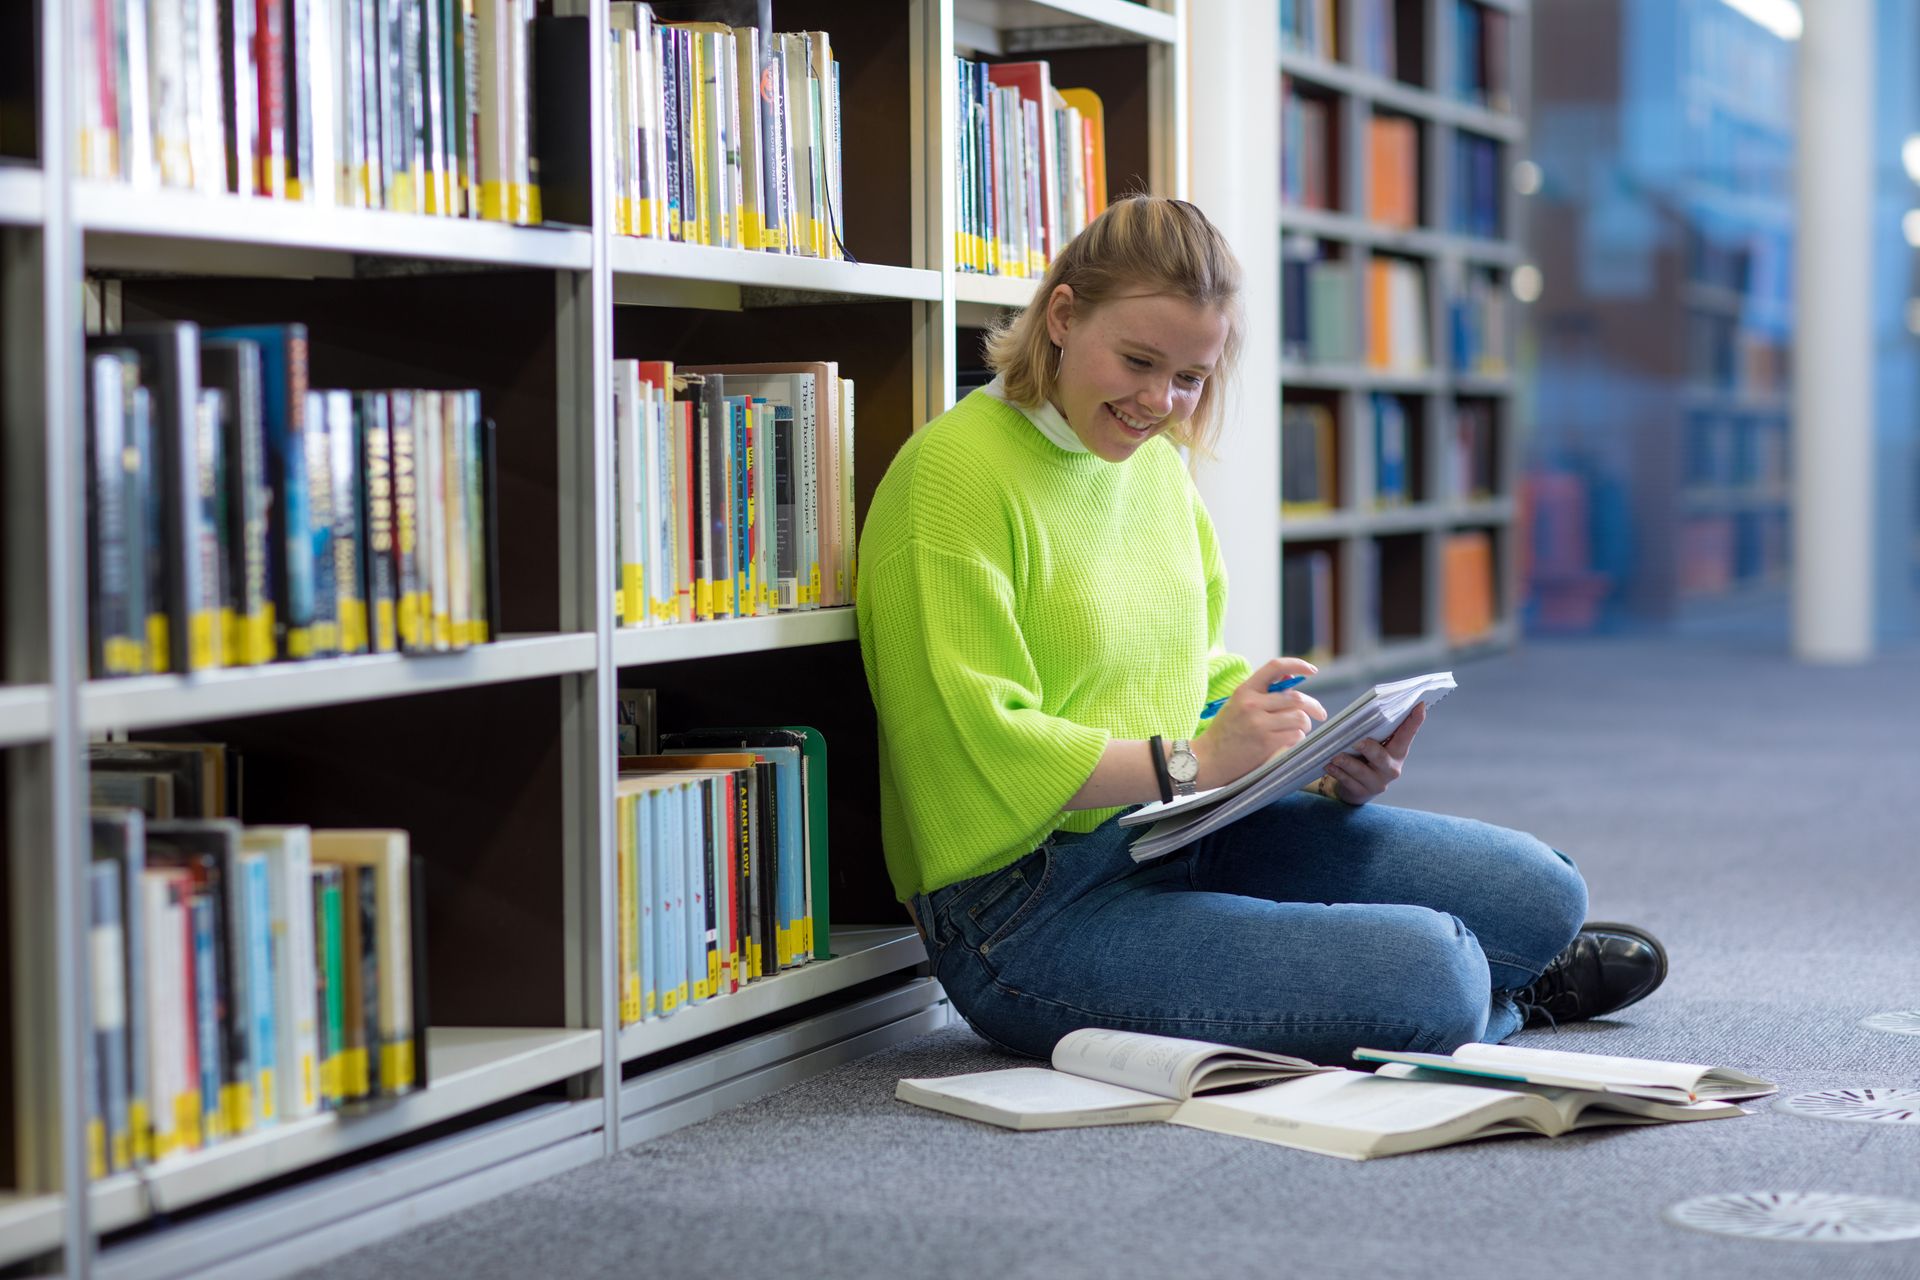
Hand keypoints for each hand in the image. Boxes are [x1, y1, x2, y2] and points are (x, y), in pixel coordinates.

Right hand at [1193, 657, 1326, 789]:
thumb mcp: (1237, 705)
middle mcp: (1252, 704)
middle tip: (1321, 714)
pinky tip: (1287, 743)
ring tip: (1298, 731)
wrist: (1206, 760)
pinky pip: (1295, 735)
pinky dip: (1297, 739)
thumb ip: (1261, 693)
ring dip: (1305, 726)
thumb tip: (1290, 681)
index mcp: (1244, 690)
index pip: (1275, 667)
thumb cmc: (1224, 733)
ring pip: (1299, 718)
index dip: (1297, 665)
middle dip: (1314, 706)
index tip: (1312, 670)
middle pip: (1296, 697)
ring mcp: (1259, 723)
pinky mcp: (1266, 742)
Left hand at [1320, 702, 1425, 805]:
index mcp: (1398, 751)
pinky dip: (1337, 773)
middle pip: (1381, 757)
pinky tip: (1329, 766)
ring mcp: (1377, 782)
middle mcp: (1391, 768)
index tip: (1420, 705)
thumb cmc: (1367, 757)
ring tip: (1335, 756)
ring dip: (1347, 762)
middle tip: (1357, 741)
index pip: (1407, 734)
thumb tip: (1373, 705)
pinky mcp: (1362, 792)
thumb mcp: (1377, 744)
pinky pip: (1348, 782)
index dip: (1414, 721)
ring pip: (1361, 771)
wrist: (1358, 788)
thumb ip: (1377, 730)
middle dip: (1369, 749)